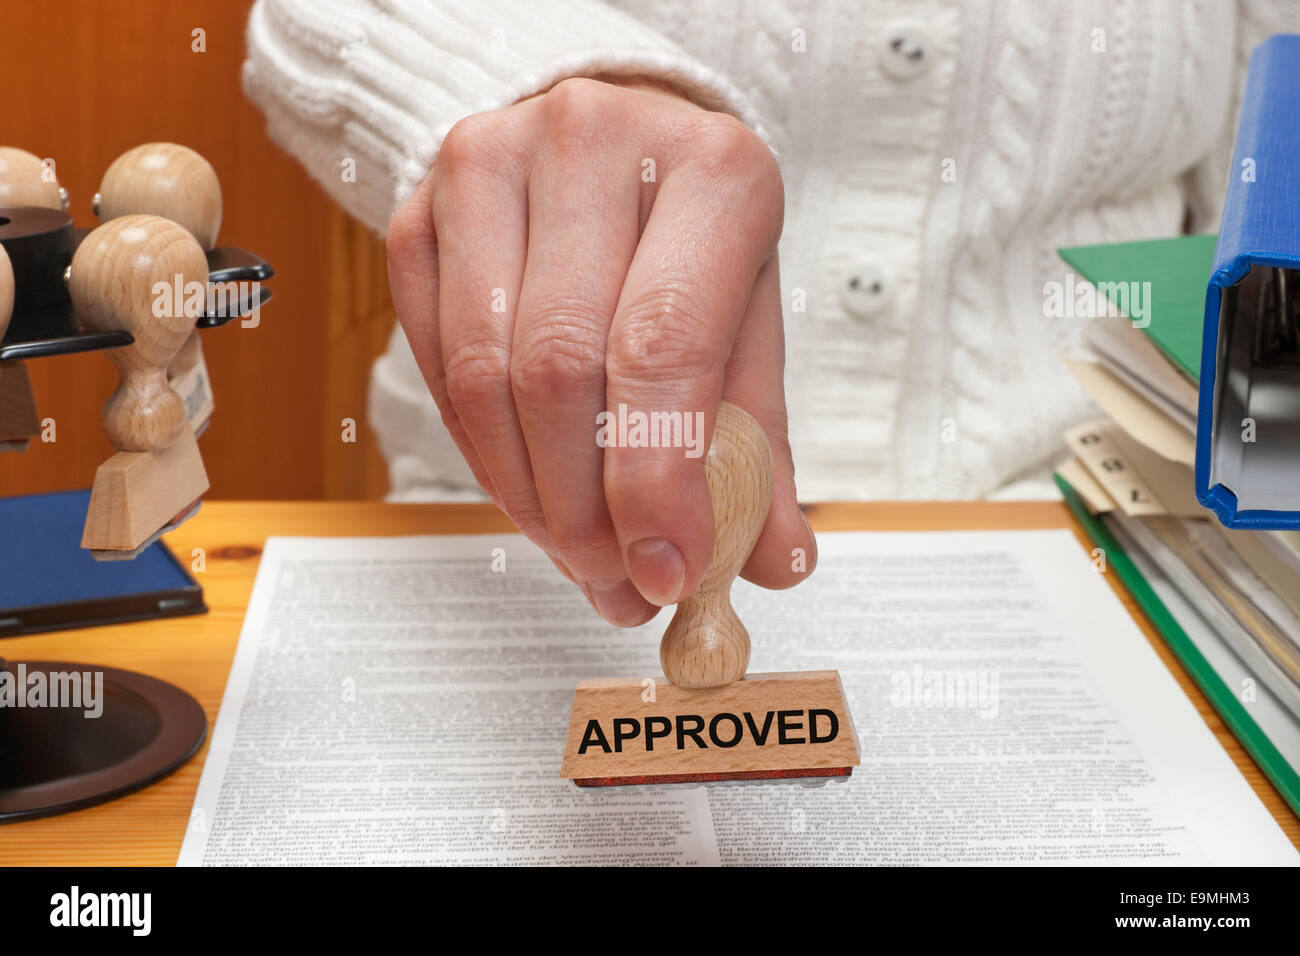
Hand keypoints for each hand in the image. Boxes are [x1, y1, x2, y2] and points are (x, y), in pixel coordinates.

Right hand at [387, 75, 815, 625]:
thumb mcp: (748, 324)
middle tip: (617, 582)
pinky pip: (435, 366)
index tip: (664, 571)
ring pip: (484, 377)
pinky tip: (528, 489)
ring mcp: (490, 167)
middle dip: (585, 512)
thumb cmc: (689, 244)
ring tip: (578, 554)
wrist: (609, 149)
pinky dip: (483, 454)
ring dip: (528, 498)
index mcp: (710, 170)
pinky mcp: (418, 209)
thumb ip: (759, 445)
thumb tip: (775, 563)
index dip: (655, 481)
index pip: (664, 344)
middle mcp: (593, 143)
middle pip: (560, 369)